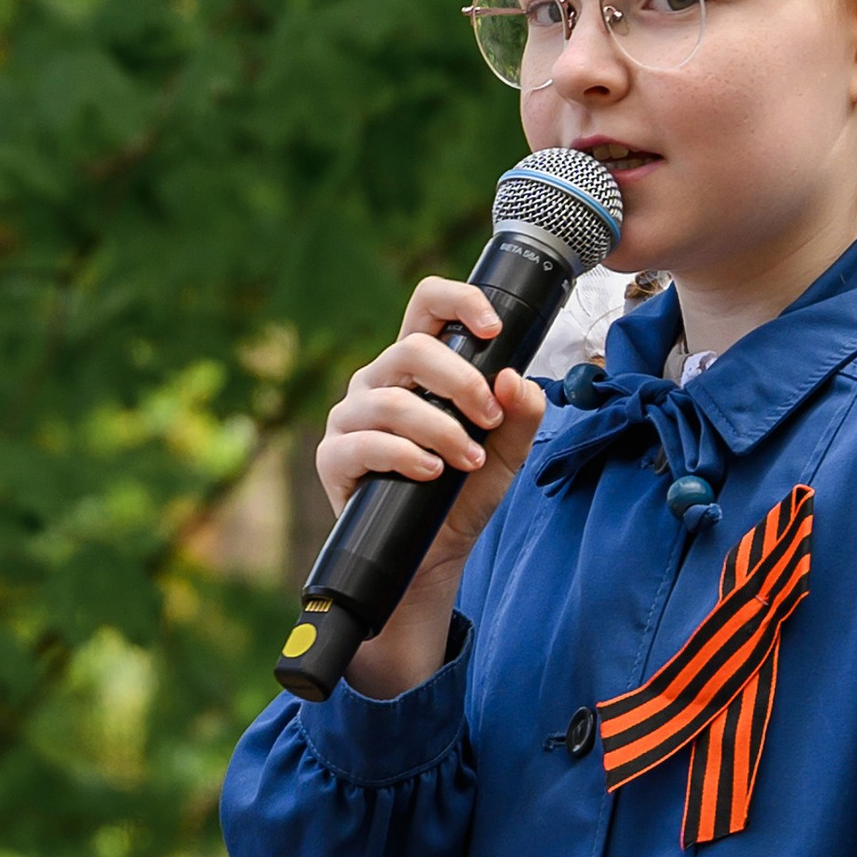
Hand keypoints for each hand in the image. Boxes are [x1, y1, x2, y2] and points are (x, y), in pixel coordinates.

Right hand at [315, 276, 546, 696]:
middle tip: (490, 419)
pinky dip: (404, 455)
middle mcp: (378, 382)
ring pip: (390, 400)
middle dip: (461, 381)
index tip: (493, 328)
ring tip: (468, 460)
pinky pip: (364, 444)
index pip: (427, 306)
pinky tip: (431, 472)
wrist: (433, 555)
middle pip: (412, 349)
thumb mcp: (507, 454)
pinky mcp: (334, 458)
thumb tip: (515, 380)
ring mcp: (351, 418)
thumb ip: (522, 414)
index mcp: (416, 367)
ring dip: (440, 429)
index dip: (459, 302)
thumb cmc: (463, 494)